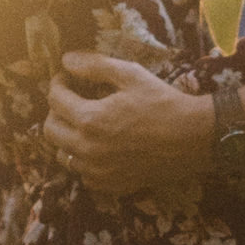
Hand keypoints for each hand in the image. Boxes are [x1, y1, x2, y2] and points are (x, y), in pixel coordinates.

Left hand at [46, 55, 214, 193]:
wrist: (194, 139)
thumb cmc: (163, 103)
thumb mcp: (130, 75)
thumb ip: (94, 66)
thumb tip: (66, 60)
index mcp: (90, 119)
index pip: (55, 100)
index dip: (58, 83)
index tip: (66, 77)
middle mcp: (88, 149)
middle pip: (51, 131)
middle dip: (56, 111)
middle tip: (72, 99)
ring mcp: (98, 171)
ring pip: (64, 155)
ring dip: (67, 137)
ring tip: (84, 124)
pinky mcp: (112, 185)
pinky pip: (84, 174)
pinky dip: (85, 161)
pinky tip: (100, 148)